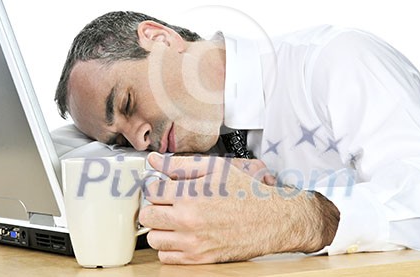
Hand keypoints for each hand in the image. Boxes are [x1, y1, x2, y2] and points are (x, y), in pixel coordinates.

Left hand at [139, 154, 339, 263]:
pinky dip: (169, 246)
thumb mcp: (216, 168)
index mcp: (190, 195)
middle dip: (155, 206)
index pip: (151, 190)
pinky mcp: (199, 258)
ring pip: (153, 238)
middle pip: (147, 215)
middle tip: (168, 202)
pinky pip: (165, 257)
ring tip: (176, 219)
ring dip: (160, 227)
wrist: (272, 219)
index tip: (165, 187)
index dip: (157, 186)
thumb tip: (154, 160)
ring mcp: (193, 242)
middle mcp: (188, 220)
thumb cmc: (246, 192)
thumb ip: (180, 164)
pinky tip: (182, 235)